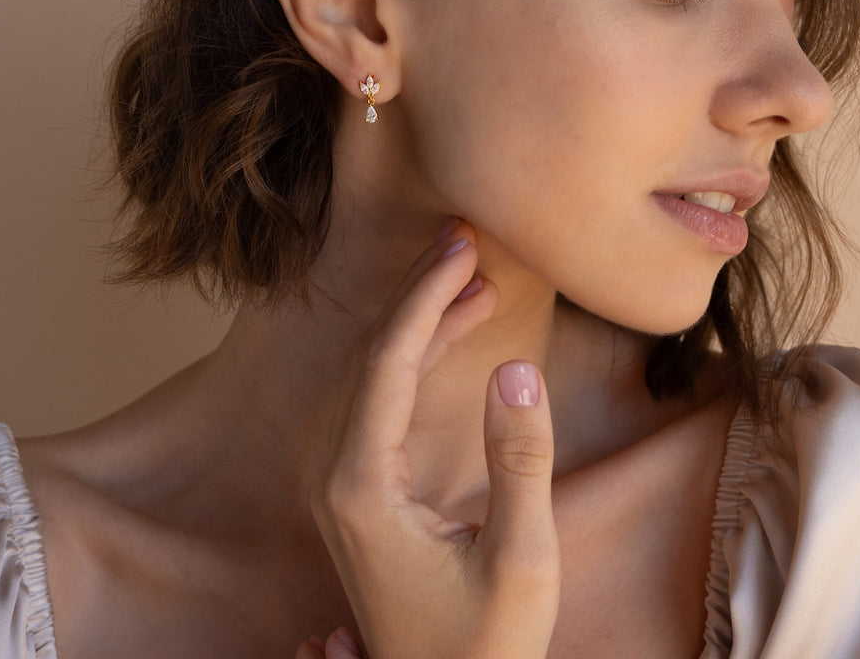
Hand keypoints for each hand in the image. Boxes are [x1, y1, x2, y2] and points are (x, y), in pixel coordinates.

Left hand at [302, 222, 559, 658]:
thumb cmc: (484, 645)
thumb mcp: (520, 560)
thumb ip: (517, 463)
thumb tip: (516, 369)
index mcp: (363, 487)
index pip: (388, 364)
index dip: (425, 299)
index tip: (460, 249)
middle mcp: (340, 475)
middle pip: (374, 357)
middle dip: (418, 294)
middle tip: (462, 240)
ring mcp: (345, 480)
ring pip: (376, 374)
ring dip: (421, 321)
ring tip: (471, 276)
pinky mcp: (362, 486)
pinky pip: (384, 399)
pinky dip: (420, 358)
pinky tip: (458, 333)